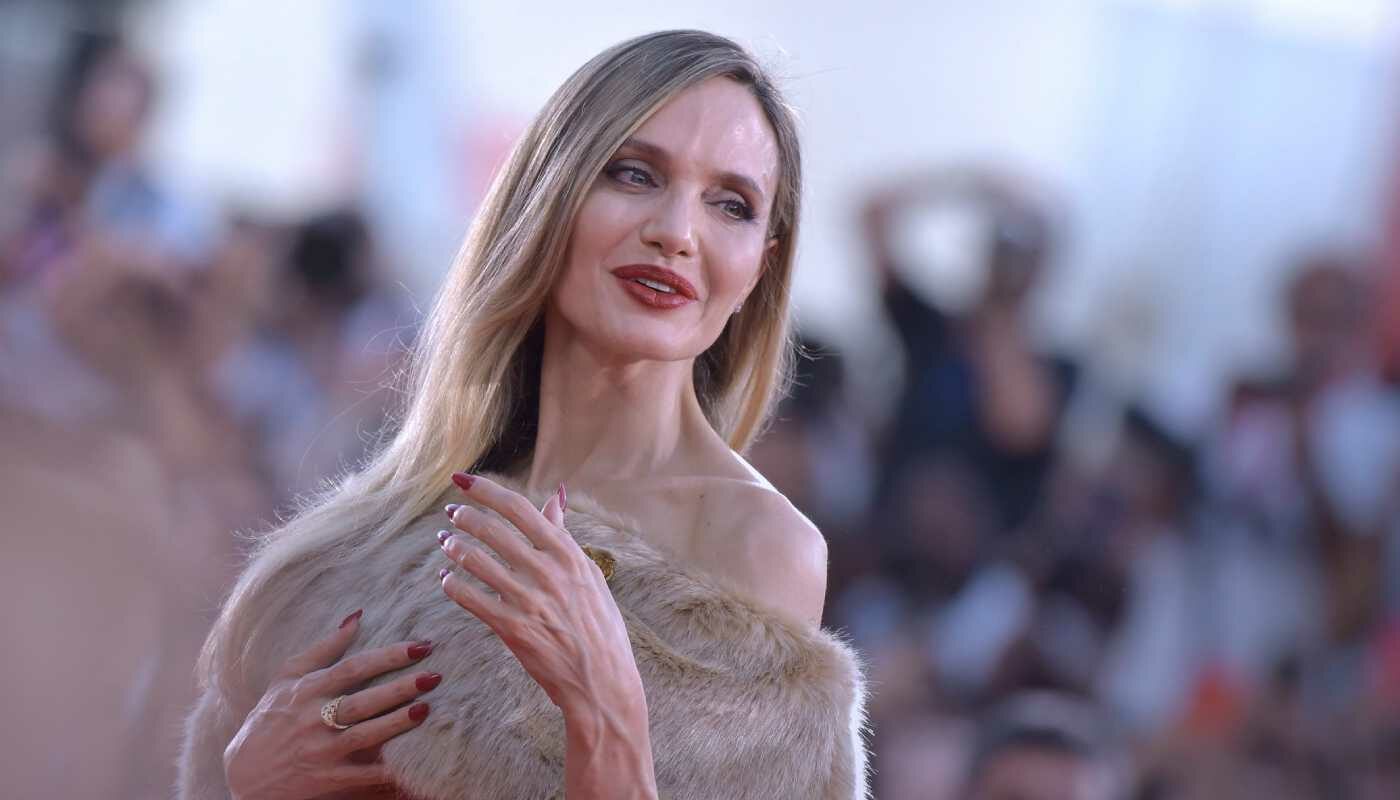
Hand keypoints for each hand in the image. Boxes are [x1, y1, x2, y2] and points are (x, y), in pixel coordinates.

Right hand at [223, 612, 439, 799]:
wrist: (245, 774)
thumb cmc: (270, 718)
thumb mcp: (286, 678)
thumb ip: (323, 648)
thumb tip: (357, 616)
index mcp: (307, 690)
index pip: (353, 668)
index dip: (388, 656)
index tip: (421, 646)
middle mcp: (313, 718)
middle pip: (362, 700)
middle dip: (400, 688)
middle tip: (435, 676)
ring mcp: (319, 750)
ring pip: (364, 735)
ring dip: (396, 723)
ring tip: (425, 709)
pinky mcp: (325, 779)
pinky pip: (361, 775)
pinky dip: (385, 771)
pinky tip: (411, 761)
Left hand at [438, 474, 640, 714]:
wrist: (602, 682)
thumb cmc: (600, 628)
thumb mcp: (590, 576)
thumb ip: (565, 536)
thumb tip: (555, 497)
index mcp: (568, 555)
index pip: (520, 509)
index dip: (487, 491)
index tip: (464, 481)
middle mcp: (548, 572)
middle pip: (493, 531)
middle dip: (465, 517)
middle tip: (452, 514)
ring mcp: (528, 600)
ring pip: (476, 561)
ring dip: (454, 547)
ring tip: (445, 542)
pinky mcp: (511, 628)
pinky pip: (469, 598)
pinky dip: (452, 584)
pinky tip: (446, 579)